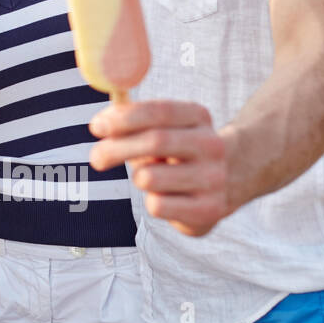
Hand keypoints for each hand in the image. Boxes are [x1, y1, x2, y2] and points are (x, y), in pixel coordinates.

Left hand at [90, 100, 229, 236]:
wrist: (228, 181)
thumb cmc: (176, 149)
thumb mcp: (162, 127)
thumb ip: (131, 120)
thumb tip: (100, 124)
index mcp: (198, 117)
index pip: (160, 111)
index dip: (124, 117)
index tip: (95, 127)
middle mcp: (212, 145)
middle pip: (155, 141)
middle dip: (115, 148)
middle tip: (95, 158)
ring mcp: (214, 179)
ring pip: (149, 178)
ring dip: (138, 177)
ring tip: (150, 178)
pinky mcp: (208, 210)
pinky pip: (157, 206)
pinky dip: (152, 202)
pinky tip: (166, 198)